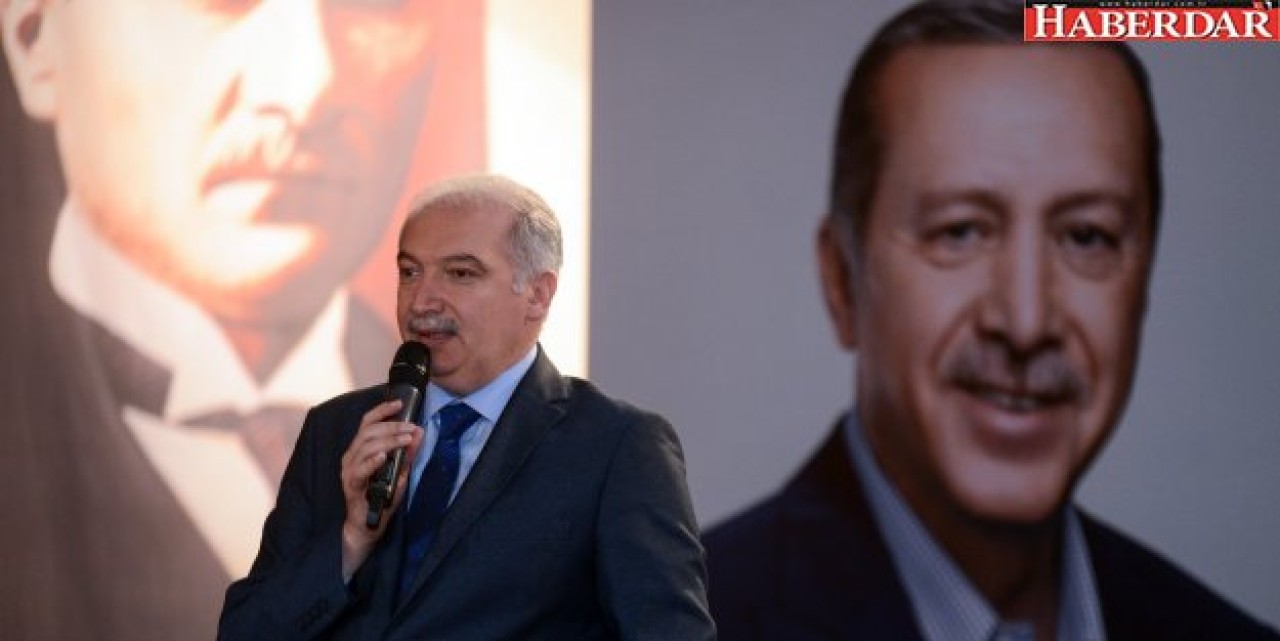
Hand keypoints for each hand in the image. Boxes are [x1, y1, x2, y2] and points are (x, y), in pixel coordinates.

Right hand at [338, 399, 422, 580]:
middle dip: (392, 426)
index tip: (400, 403)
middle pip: (368, 432)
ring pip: (365, 446)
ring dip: (388, 440)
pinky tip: (384, 456)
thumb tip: (419, 433)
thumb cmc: (381, 496)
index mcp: (360, 449)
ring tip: (406, 439)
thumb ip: (407, 453)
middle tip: (411, 427)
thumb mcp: (399, 471)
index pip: (368, 423)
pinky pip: (360, 470)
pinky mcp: (351, 485)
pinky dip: (372, 461)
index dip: (382, 410)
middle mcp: (351, 456)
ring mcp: (349, 470)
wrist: (367, 526)